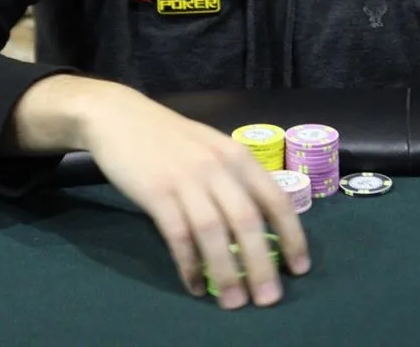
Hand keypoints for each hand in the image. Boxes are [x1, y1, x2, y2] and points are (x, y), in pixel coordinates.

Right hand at [81, 84, 310, 309]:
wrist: (120, 116)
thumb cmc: (170, 137)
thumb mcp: (211, 148)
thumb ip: (233, 178)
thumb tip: (256, 227)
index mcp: (236, 155)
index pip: (275, 198)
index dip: (292, 235)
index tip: (299, 268)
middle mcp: (217, 166)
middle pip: (247, 221)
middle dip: (261, 264)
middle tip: (269, 299)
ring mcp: (186, 178)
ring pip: (214, 233)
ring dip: (226, 272)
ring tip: (233, 303)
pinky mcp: (157, 192)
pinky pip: (179, 236)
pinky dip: (189, 264)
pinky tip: (195, 285)